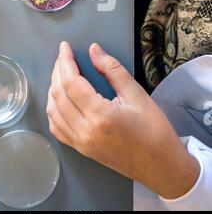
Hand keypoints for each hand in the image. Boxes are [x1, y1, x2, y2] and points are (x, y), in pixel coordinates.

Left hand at [47, 42, 199, 199]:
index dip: (65, 61)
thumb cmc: (154, 130)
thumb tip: (93, 50)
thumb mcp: (137, 94)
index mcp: (100, 115)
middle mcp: (85, 131)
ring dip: (53, 88)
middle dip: (58, 71)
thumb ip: (112, 69)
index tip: (65, 47)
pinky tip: (59, 98)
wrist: (161, 166)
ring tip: (61, 72)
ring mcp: (81, 143)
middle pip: (58, 94)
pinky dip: (53, 109)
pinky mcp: (81, 150)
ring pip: (53, 111)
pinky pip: (57, 128)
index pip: (71, 82)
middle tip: (63, 56)